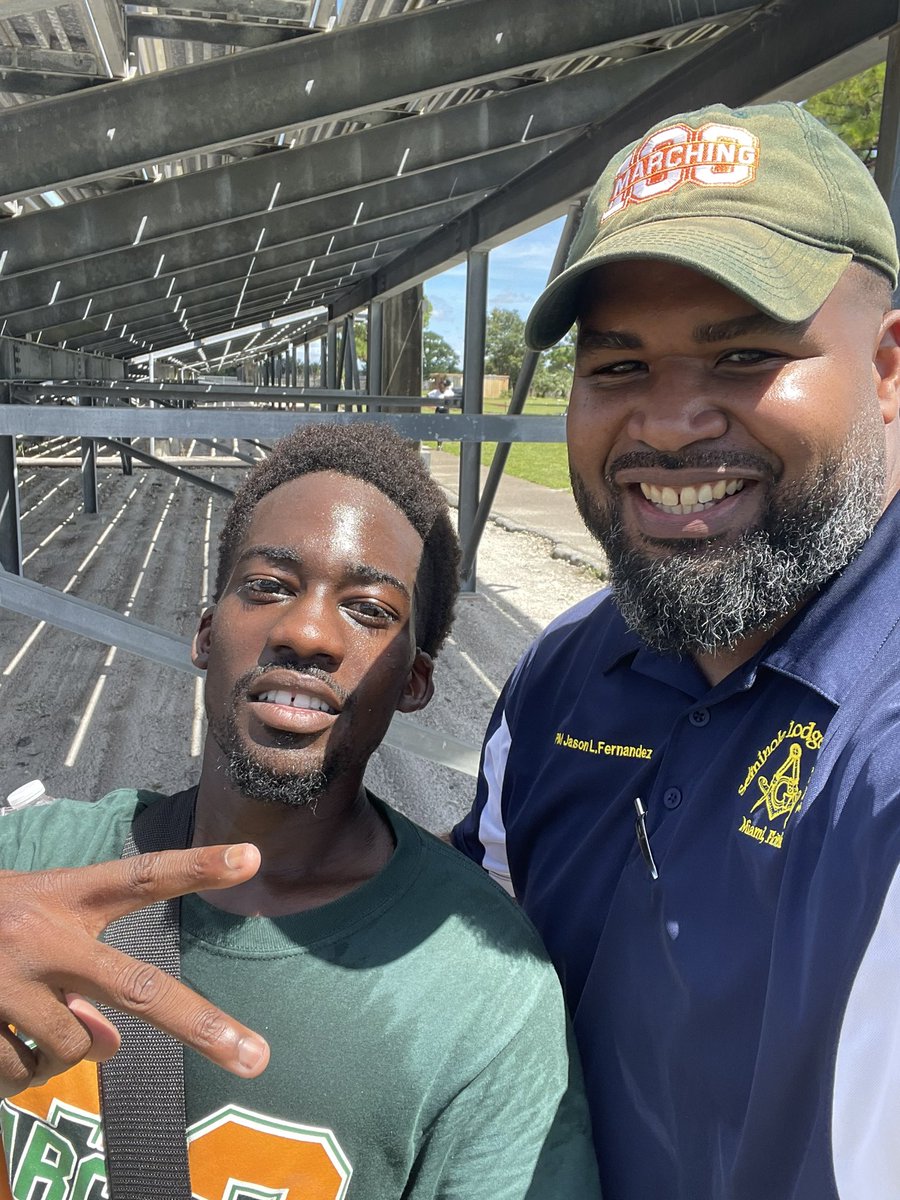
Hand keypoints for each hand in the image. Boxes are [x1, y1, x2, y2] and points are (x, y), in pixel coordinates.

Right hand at [0, 844, 268, 1097]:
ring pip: (73, 1048)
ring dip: (61, 1050)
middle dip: (201, 1025)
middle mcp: (43, 934)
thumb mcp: (38, 926)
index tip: (252, 855)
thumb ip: (84, 977)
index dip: (197, 863)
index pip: (142, 874)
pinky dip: (16, 1072)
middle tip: (256, 1059)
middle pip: (137, 986)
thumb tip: (108, 1046)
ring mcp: (7, 979)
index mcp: (65, 895)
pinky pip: (19, 1073)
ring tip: (27, 1018)